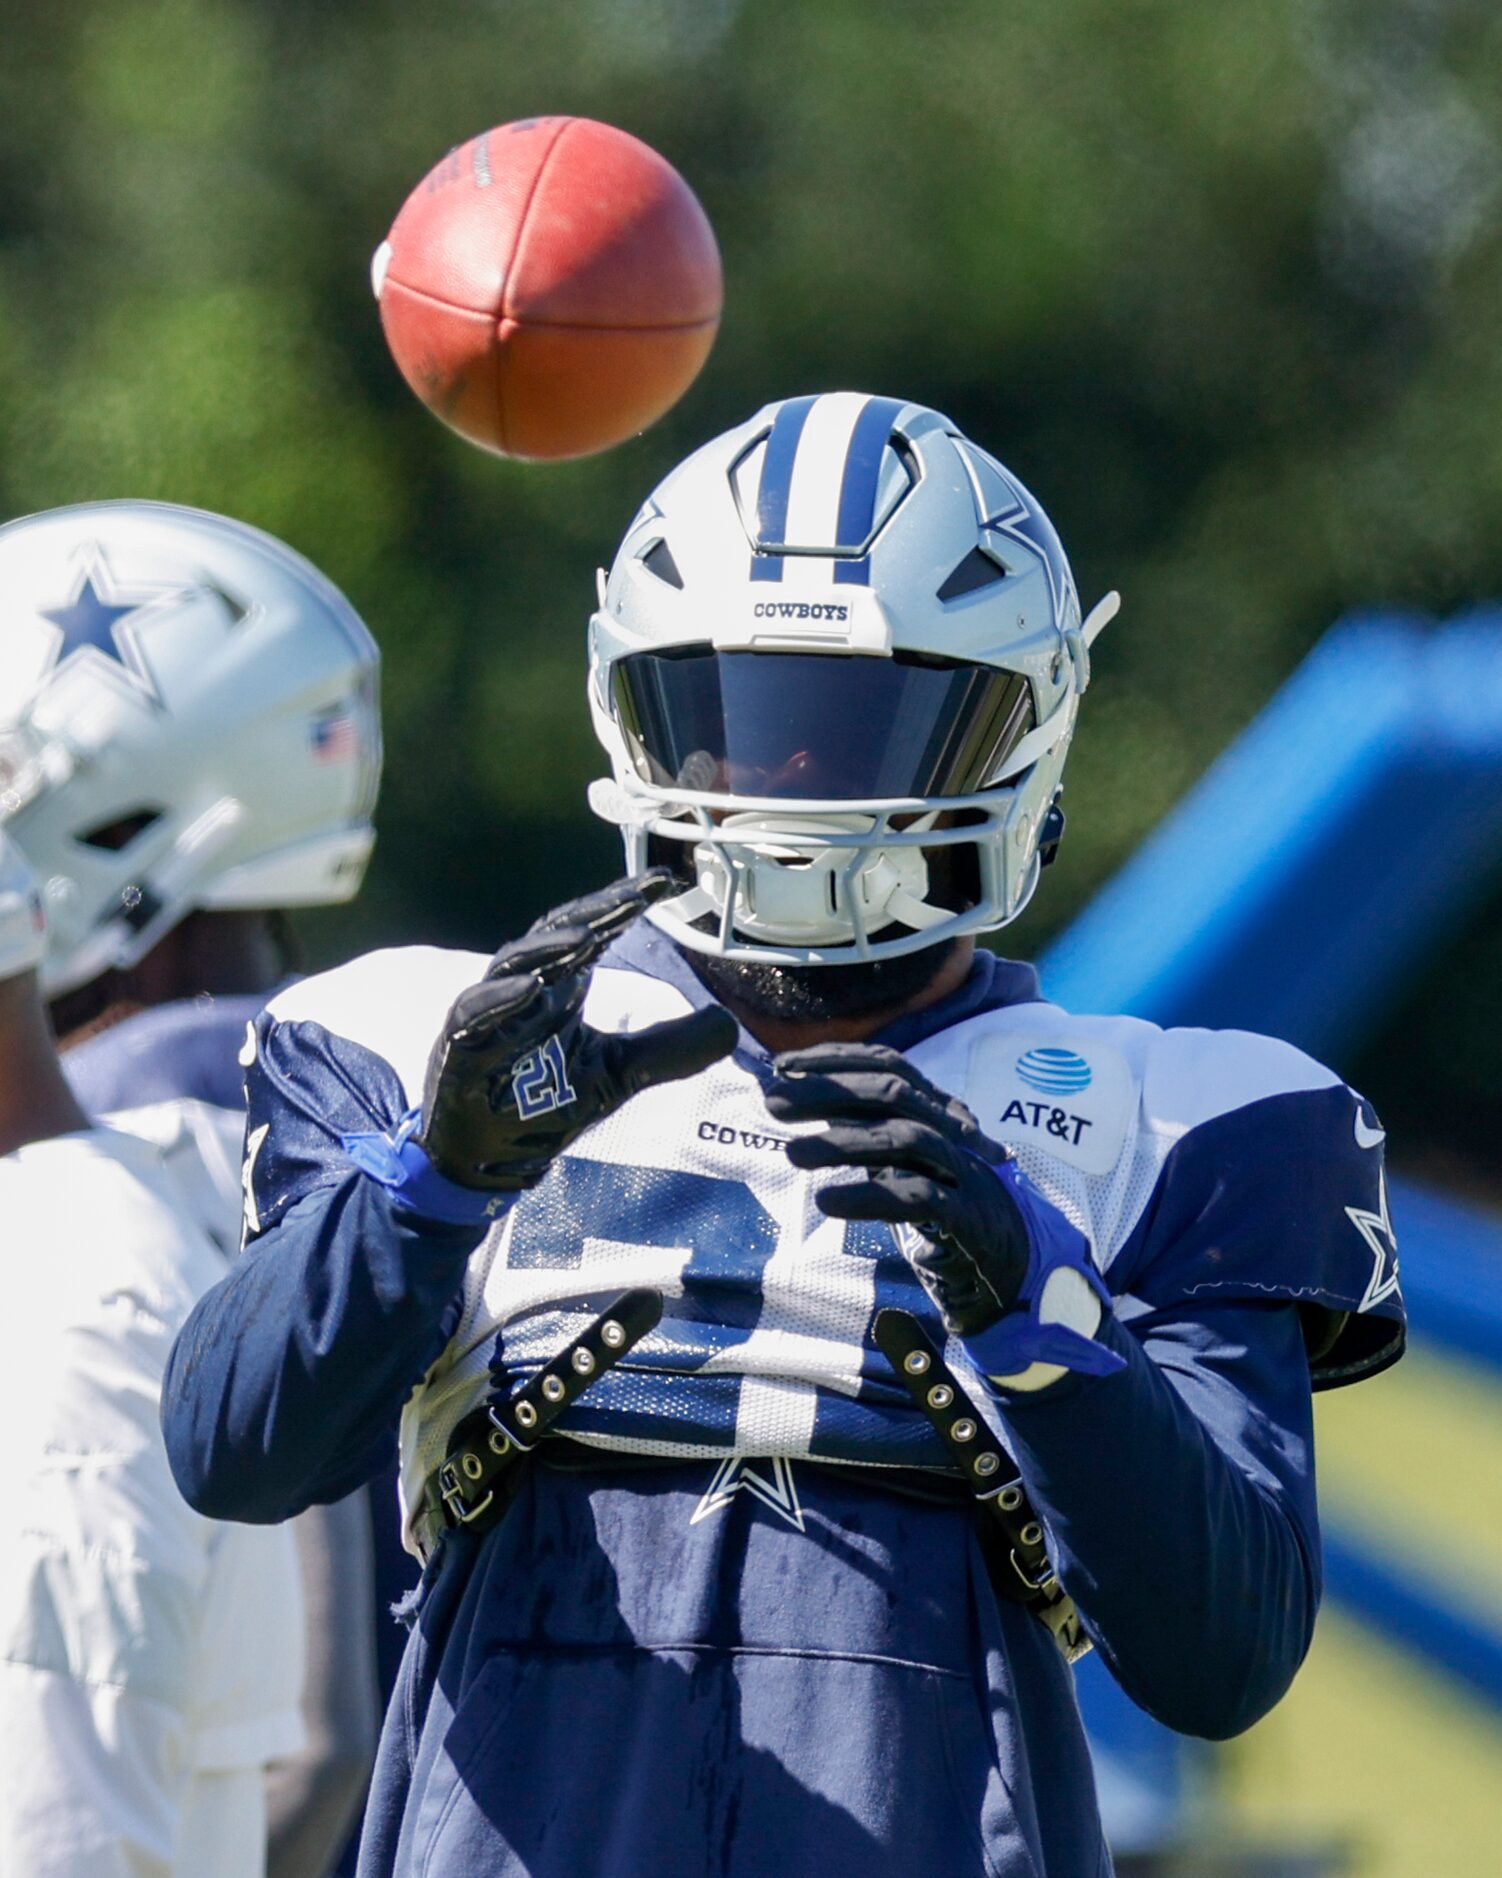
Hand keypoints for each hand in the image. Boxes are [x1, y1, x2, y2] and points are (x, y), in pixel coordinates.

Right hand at [421, 871, 735, 1191]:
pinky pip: (472, 1018)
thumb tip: (729, 1026)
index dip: (622, 905)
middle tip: (635, 896)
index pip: (591, 932)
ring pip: (511, 966)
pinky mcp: (459, 1051)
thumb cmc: (540, 1106)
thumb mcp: (618, 1075)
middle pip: (554, 936)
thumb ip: (669, 1049)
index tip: (665, 882)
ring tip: (587, 934)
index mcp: (559, 988)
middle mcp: (522, 990)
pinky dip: (497, 1001)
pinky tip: (527, 989)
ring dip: (547, 950)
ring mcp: (487, 1017)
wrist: (487, 1159)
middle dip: (593, 912)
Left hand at [765, 1043, 1028, 1334]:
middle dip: (828, 1091)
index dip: (835, 1058)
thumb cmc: (941, 1198)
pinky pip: (915, 1197)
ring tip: (791, 1153)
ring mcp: (960, 1168)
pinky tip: (827, 1201)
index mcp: (933, 1107)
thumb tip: (795, 1099)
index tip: (781, 1065)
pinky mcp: (965, 1214)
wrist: (1008, 1257)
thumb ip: (858, 1126)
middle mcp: (949, 1128)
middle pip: (891, 1092)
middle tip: (771, 1101)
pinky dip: (868, 1197)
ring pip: (903, 1138)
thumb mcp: (897, 1155)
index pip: (886, 1063)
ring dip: (843, 1141)